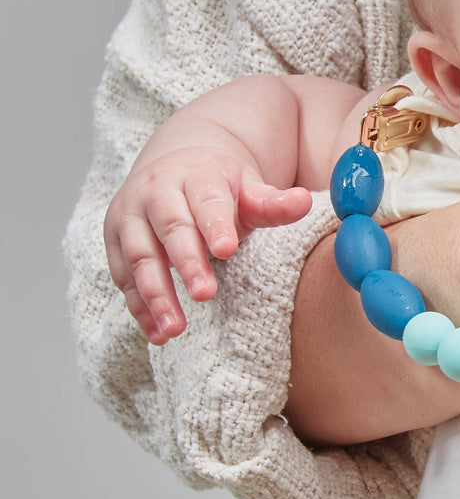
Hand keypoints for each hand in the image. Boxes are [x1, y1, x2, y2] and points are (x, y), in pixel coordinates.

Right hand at [104, 147, 311, 342]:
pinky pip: (123, 276)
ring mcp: (131, 216)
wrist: (175, 165)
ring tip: (174, 329)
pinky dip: (138, 306)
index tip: (227, 250)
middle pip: (170, 229)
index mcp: (195, 176)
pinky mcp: (115, 241)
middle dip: (186, 263)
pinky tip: (156, 333)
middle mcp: (156, 192)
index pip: (207, 201)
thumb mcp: (248, 187)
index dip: (215, 225)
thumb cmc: (219, 185)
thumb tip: (304, 203)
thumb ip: (274, 203)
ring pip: (139, 256)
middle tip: (205, 295)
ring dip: (155, 294)